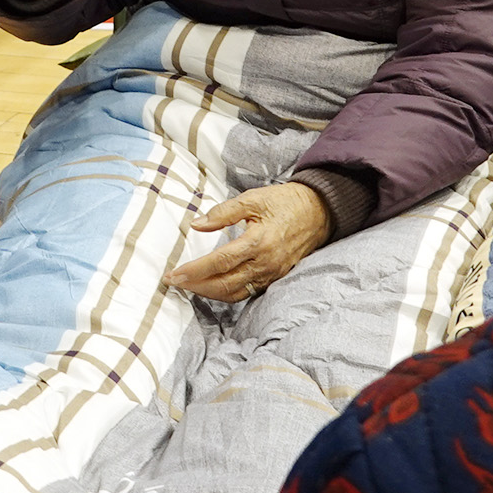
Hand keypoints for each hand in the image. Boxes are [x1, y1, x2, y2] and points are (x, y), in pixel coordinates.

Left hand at [172, 181, 331, 300]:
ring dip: (209, 293)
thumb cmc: (284, 202)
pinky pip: (248, 292)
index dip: (194, 271)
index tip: (173, 275)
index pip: (219, 262)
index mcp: (258, 241)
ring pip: (235, 293)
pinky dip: (227, 293)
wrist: (319, 211)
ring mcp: (272, 273)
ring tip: (189, 286)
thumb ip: (222, 213)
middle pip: (224, 284)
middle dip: (196, 286)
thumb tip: (196, 224)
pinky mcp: (276, 278)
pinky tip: (213, 286)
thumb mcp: (252, 198)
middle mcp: (265, 262)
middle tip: (174, 282)